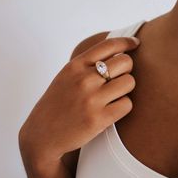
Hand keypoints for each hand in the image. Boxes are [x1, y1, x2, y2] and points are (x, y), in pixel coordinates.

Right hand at [18, 36, 139, 169]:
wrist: (42, 134)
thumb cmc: (57, 104)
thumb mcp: (66, 77)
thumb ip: (87, 65)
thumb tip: (117, 53)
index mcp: (75, 66)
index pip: (109, 45)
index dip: (127, 42)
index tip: (135, 43)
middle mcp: (84, 79)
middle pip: (125, 62)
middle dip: (127, 69)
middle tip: (119, 78)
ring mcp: (92, 99)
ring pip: (129, 82)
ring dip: (126, 89)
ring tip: (114, 96)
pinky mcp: (99, 119)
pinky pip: (127, 104)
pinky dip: (123, 106)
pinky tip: (112, 109)